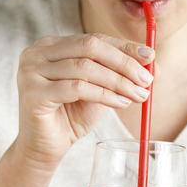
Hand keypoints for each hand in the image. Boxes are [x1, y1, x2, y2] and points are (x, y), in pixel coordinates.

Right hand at [15, 33, 154, 169]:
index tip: (151, 57)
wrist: (45, 147)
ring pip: (85, 67)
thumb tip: (155, 64)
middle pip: (90, 47)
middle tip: (146, 80)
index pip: (95, 39)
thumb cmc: (71, 116)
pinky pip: (77, 88)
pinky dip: (104, 95)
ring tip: (138, 95)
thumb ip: (121, 75)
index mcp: (52, 46)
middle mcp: (37, 53)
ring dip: (118, 82)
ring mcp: (31, 71)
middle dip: (124, 63)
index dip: (124, 47)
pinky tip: (121, 103)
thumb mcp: (101, 90)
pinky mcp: (33, 93)